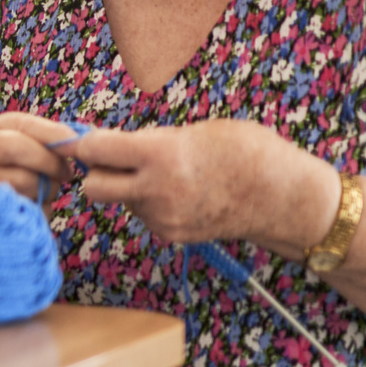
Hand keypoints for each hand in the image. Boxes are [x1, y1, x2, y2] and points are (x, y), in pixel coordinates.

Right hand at [0, 111, 86, 206]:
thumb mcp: (9, 141)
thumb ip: (38, 138)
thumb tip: (76, 143)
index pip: (21, 127)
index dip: (53, 135)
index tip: (76, 143)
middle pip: (19, 151)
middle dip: (50, 162)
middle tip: (64, 174)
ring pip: (26, 182)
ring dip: (46, 189)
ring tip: (42, 190)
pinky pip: (26, 209)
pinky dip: (39, 210)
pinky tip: (32, 206)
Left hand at [68, 119, 337, 251]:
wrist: (284, 198)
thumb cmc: (245, 151)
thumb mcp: (193, 132)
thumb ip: (150, 140)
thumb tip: (113, 143)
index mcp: (159, 156)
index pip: (94, 151)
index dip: (84, 144)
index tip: (80, 140)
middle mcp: (155, 192)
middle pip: (92, 187)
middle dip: (96, 173)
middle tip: (113, 160)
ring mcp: (163, 218)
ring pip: (121, 201)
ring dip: (128, 188)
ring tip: (167, 174)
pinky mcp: (172, 235)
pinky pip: (144, 215)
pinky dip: (150, 203)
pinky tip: (181, 193)